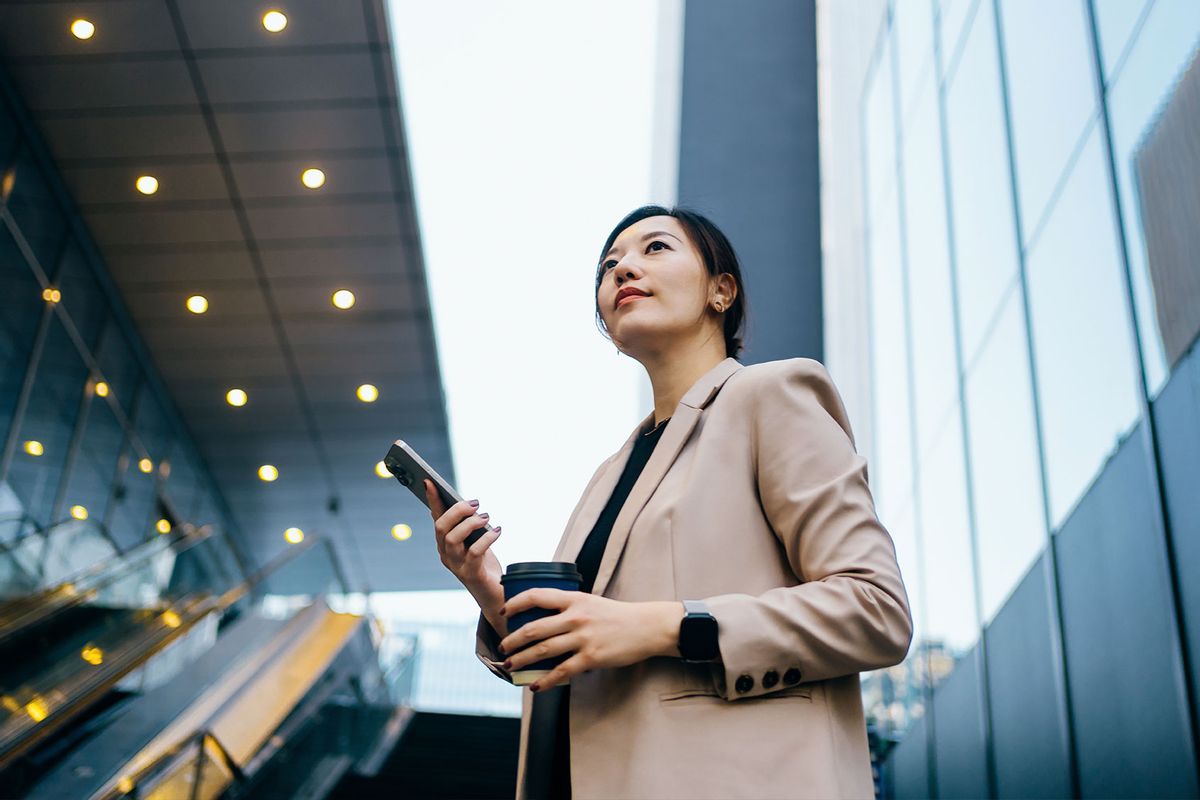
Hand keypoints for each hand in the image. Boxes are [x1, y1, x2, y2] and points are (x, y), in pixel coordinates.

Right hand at [424, 480, 504, 621]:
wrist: (495, 594)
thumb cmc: (485, 564)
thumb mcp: (475, 540)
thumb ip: (468, 526)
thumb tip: (466, 505)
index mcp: (445, 543)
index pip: (436, 518)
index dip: (432, 500)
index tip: (430, 482)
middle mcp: (446, 554)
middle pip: (441, 528)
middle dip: (456, 511)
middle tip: (475, 503)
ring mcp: (456, 565)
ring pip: (453, 539)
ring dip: (469, 524)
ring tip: (485, 517)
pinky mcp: (470, 574)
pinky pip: (475, 552)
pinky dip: (486, 538)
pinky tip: (497, 531)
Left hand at [498, 589, 683, 690]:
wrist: (647, 627)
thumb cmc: (618, 615)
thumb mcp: (591, 602)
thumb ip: (570, 608)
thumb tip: (545, 621)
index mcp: (574, 598)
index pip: (536, 596)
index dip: (516, 603)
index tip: (504, 611)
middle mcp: (575, 616)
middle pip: (534, 628)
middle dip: (513, 639)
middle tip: (502, 646)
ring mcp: (583, 637)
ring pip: (543, 650)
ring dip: (522, 659)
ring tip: (510, 665)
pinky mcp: (591, 657)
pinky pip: (562, 671)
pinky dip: (546, 680)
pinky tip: (536, 685)